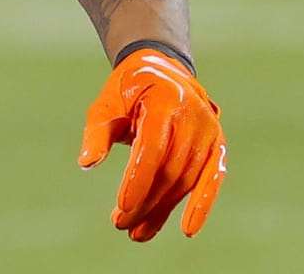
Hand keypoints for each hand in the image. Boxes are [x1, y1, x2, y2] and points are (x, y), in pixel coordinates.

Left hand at [79, 48, 225, 241]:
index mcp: (164, 100)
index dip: (138, 179)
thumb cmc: (129, 89)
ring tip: (136, 232)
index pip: (152, 148)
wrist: (163, 70)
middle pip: (169, 169)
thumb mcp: (107, 103)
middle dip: (145, 201)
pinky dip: (201, 205)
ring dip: (162, 210)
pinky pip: (211, 180)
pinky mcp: (217, 145)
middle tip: (120, 224)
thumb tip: (86, 164)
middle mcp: (193, 116)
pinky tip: (188, 229)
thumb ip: (98, 132)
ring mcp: (209, 131)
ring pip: (186, 180)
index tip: (122, 206)